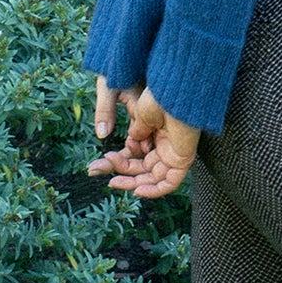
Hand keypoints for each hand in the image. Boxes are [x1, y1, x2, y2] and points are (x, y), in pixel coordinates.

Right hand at [87, 82, 200, 199]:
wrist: (176, 91)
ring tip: (114, 182)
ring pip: (153, 178)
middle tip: (99, 172)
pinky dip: (154, 191)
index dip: (120, 161)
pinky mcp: (183, 160)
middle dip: (122, 173)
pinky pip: (169, 183)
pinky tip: (137, 190)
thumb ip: (136, 131)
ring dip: (133, 183)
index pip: (136, 154)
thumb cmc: (160, 95)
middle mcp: (165, 145)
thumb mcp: (140, 114)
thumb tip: (131, 143)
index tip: (104, 160)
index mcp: (155, 132)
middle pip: (142, 168)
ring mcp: (174, 154)